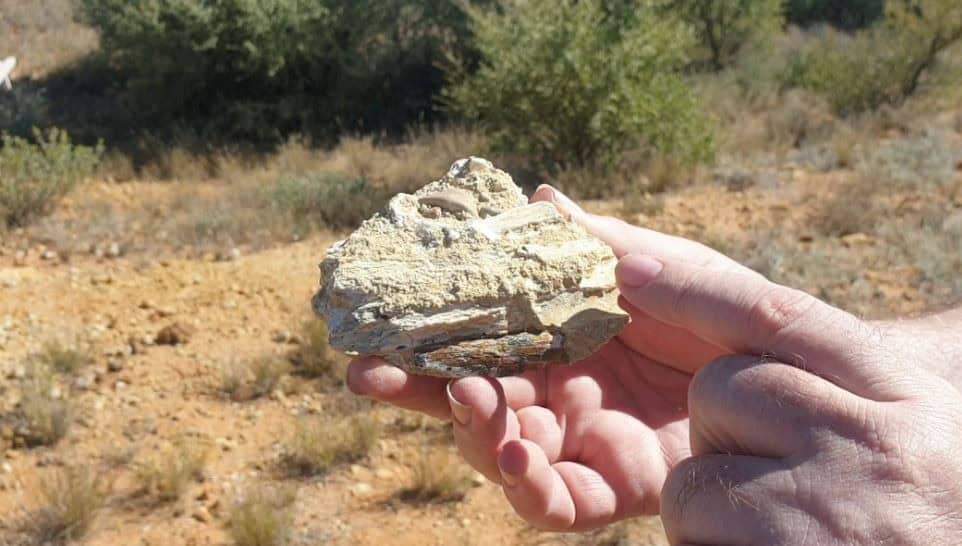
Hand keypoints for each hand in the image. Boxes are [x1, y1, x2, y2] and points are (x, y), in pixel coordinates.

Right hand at [347, 186, 754, 529]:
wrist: (791, 369)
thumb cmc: (725, 308)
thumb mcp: (667, 265)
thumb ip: (601, 243)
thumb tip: (540, 195)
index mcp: (556, 338)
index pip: (475, 335)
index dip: (424, 329)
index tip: (373, 319)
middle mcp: (555, 391)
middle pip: (468, 396)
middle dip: (414, 389)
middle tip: (370, 374)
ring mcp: (579, 441)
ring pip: (498, 449)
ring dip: (470, 430)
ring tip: (471, 400)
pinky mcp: (613, 485)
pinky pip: (554, 500)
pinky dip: (527, 486)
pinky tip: (519, 457)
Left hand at [630, 251, 961, 543]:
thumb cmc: (942, 514)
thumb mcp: (925, 435)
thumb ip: (850, 386)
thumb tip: (744, 341)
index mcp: (905, 398)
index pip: (779, 316)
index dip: (695, 289)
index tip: (629, 269)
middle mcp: (870, 445)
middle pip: (717, 392)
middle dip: (722, 436)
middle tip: (779, 484)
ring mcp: (828, 514)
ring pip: (692, 484)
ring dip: (713, 517)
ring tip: (786, 541)